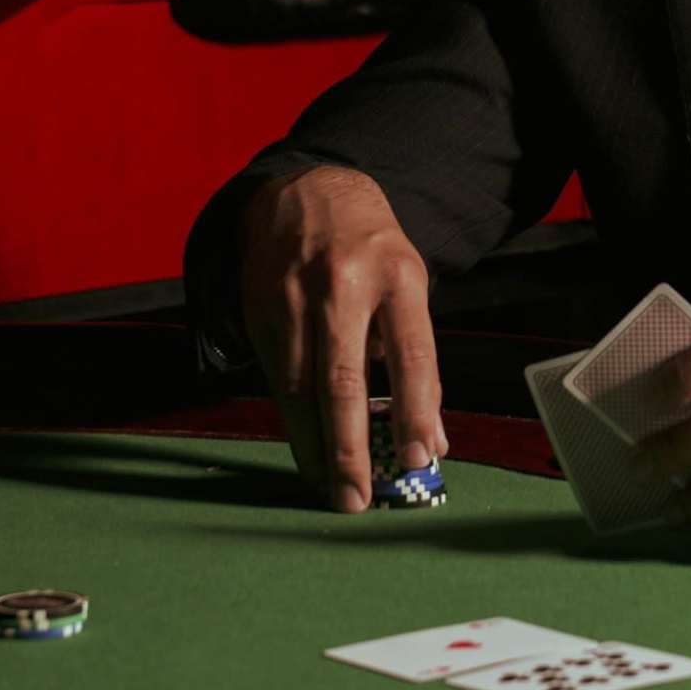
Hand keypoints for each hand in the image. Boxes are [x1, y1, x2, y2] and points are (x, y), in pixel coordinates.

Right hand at [238, 167, 444, 512]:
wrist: (305, 190)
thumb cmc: (371, 251)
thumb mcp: (409, 285)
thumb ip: (417, 359)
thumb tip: (430, 439)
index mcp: (397, 276)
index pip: (412, 355)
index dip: (417, 411)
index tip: (423, 459)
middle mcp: (343, 286)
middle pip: (344, 381)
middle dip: (351, 449)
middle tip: (358, 499)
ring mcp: (295, 299)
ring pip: (301, 389)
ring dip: (315, 447)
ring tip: (330, 489)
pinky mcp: (260, 311)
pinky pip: (278, 379)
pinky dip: (294, 421)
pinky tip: (306, 450)